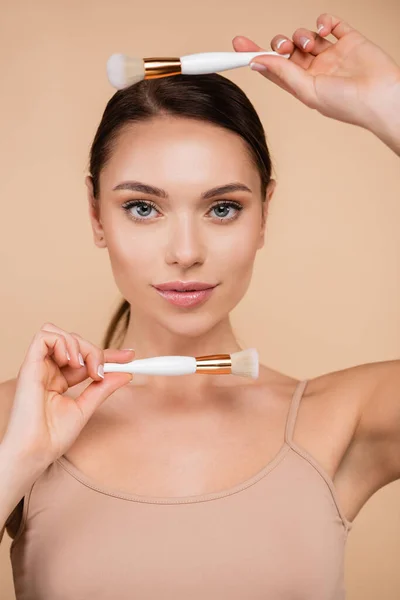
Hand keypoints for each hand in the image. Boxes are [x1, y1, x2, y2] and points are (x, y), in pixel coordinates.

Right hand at [1, 323, 134, 471]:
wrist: (36, 452)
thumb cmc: (53, 437)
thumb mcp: (86, 408)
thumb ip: (103, 388)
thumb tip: (125, 373)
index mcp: (59, 380)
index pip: (85, 358)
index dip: (108, 353)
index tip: (129, 356)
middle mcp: (48, 370)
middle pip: (75, 341)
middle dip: (95, 350)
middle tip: (101, 372)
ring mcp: (38, 367)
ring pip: (58, 333)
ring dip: (78, 344)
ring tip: (83, 368)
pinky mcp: (29, 365)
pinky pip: (44, 336)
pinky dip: (62, 342)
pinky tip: (70, 362)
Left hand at [233, 13, 399, 132]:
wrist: (381, 97)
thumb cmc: (347, 104)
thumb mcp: (308, 91)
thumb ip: (283, 73)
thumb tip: (256, 61)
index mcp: (301, 86)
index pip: (272, 69)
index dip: (254, 56)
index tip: (238, 44)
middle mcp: (314, 70)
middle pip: (287, 50)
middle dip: (280, 44)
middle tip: (284, 47)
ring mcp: (331, 54)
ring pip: (306, 35)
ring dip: (302, 34)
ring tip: (310, 43)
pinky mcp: (349, 40)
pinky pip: (330, 23)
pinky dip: (323, 21)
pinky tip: (324, 28)